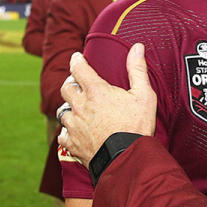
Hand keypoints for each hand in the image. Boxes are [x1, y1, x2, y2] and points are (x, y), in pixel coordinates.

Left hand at [58, 43, 157, 165]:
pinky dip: (68, 131)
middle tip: (78, 84)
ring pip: (62, 111)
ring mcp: (73, 126)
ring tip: (79, 109)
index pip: (79, 68)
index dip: (77, 60)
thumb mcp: (144, 95)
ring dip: (70, 108)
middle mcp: (80, 106)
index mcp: (96, 92)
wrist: (126, 159)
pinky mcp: (71, 143)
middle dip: (71, 83)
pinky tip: (78, 131)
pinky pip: (63, 134)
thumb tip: (137, 47)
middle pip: (66, 88)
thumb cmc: (136, 126)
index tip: (77, 57)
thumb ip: (138, 70)